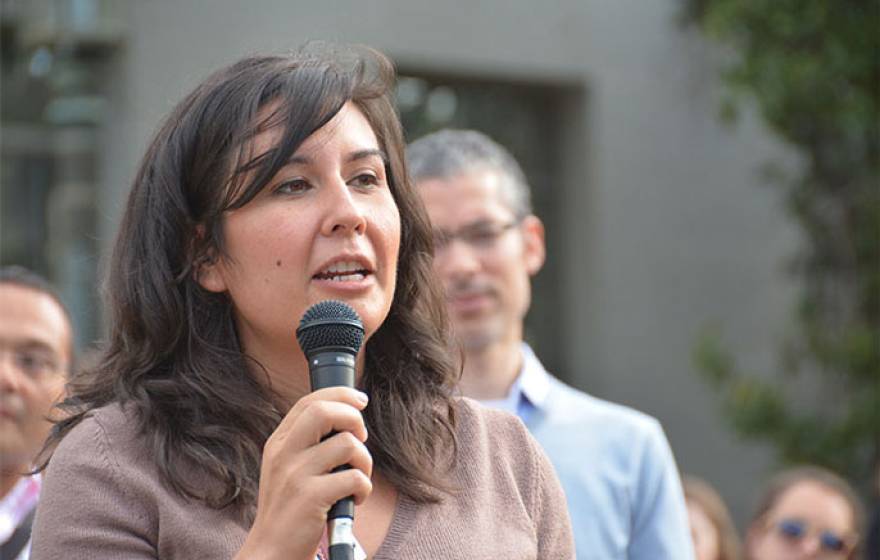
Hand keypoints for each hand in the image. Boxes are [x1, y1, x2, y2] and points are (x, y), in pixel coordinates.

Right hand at [235, 387, 371, 559]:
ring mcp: (296, 475)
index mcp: (279, 443)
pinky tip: (355, 498)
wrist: (272, 551)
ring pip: (347, 444)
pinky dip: (364, 488)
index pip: (309, 401)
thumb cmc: (290, 509)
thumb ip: (308, 443)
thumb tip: (348, 418)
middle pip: (324, 411)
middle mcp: (284, 454)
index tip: (360, 400)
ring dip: (365, 460)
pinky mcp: (311, 498)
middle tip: (360, 438)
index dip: (340, 395)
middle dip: (353, 418)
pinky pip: (354, 477)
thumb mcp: (287, 468)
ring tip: (358, 477)